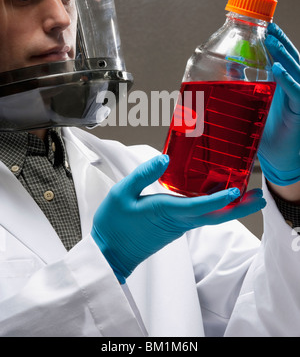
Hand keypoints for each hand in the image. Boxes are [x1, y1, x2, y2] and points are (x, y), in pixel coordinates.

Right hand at [91, 155, 265, 282]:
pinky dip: (215, 209)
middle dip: (238, 208)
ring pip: (210, 218)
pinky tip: (219, 199)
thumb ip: (143, 175)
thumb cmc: (113, 225)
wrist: (110, 254)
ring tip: (248, 196)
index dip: (218, 200)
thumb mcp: (122, 193)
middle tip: (259, 199)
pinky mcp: (176, 228)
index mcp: (165, 212)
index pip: (198, 207)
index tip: (236, 191)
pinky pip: (201, 218)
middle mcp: (177, 222)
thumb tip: (164, 160)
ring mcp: (179, 227)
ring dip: (230, 208)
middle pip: (214, 217)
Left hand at [258, 23, 299, 185]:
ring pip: (295, 69)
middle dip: (279, 41)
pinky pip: (297, 91)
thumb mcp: (250, 103)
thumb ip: (242, 83)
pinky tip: (279, 69)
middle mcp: (294, 86)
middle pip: (290, 57)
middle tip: (267, 26)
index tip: (263, 24)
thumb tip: (229, 64)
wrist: (277, 158)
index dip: (275, 39)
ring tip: (270, 40)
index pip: (281, 55)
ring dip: (283, 54)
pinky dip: (288, 79)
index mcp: (283, 82)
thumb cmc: (264, 132)